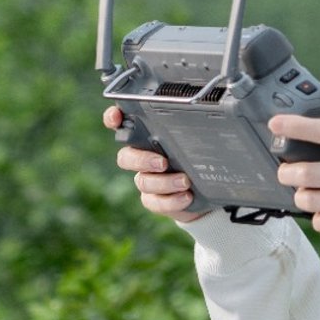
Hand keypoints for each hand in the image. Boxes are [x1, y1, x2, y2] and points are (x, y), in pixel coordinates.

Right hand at [103, 106, 210, 222]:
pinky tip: (186, 197)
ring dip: (164, 182)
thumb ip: (191, 131)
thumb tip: (203, 118)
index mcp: (146, 137)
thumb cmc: (197, 158)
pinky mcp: (153, 200)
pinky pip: (155, 202)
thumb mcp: (196, 141)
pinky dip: (171, 201)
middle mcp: (141, 158)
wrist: (206, 190)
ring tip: (185, 182)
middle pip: (126, 158)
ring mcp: (146, 180)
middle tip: (163, 163)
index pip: (122, 125)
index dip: (113, 119)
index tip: (116, 117)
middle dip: (142, 160)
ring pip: (143, 182)